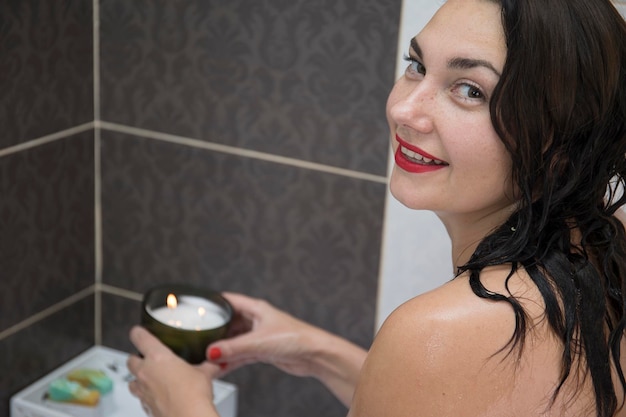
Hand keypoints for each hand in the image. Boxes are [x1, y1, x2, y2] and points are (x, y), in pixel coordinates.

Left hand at [127, 326, 218, 416]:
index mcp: (158, 357)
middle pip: (130, 360)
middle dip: (137, 358)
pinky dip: (148, 396)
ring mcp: (143, 392)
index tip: (139, 331)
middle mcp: (145, 373)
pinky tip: (160, 397)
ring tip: (152, 378)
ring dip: (138, 379)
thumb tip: (216, 363)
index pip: (139, 337)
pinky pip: (141, 399)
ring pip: (131, 381)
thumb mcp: (205, 374)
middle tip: (147, 358)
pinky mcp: (146, 408)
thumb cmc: (192, 395)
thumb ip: (208, 366)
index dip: (138, 333)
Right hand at [206, 292, 324, 376]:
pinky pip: (241, 353)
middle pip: (230, 322)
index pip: (229, 301)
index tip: (198, 308)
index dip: (214, 303)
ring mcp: (259, 335)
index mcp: (256, 308)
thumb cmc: (295, 338)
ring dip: (224, 348)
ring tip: (208, 354)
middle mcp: (257, 320)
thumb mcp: (258, 342)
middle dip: (216, 330)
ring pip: (235, 340)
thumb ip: (233, 348)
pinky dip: (232, 359)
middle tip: (200, 337)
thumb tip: (213, 351)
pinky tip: (222, 365)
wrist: (314, 355)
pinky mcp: (263, 350)